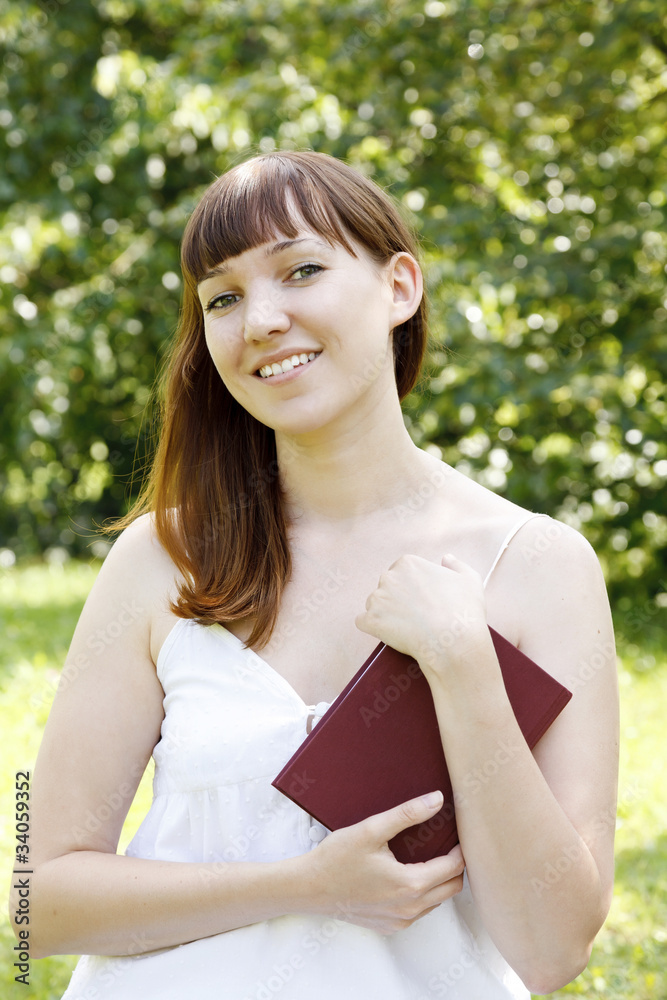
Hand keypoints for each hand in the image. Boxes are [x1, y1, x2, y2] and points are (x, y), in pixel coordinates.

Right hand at [301, 791, 465, 934]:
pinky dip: (423, 894)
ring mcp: (400, 921)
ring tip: (430, 855)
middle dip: (456, 865)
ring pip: (436, 900)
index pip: (454, 867)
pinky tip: (408, 874)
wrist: (309, 888)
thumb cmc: (337, 858)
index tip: (460, 831)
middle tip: (449, 841)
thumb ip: (407, 814)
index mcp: (410, 885)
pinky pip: (419, 911)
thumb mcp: (371, 829)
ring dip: (440, 880)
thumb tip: (437, 799)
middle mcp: (410, 909)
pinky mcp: (390, 926)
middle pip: (451, 887)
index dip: (462, 848)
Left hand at [355, 552, 488, 677]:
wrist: (453, 642)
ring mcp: (377, 598)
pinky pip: (364, 622)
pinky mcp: (370, 620)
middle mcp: (388, 576)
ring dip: (385, 615)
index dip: (412, 590)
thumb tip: (445, 558)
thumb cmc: (463, 611)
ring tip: (407, 628)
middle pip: (386, 588)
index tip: (423, 603)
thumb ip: (455, 565)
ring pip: (375, 605)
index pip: (401, 574)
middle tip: (415, 617)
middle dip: (396, 601)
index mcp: (408, 563)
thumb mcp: (469, 580)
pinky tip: (390, 634)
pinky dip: (374, 629)